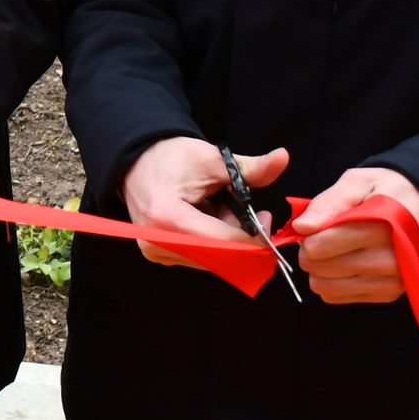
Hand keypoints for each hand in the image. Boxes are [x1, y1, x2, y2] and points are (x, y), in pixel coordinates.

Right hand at [121, 137, 286, 272]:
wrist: (136, 163)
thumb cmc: (171, 158)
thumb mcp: (212, 159)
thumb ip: (249, 168)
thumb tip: (282, 158)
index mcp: (168, 217)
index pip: (223, 243)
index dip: (254, 237)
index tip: (266, 218)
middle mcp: (158, 242)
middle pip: (220, 257)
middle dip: (242, 238)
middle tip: (248, 212)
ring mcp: (156, 252)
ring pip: (213, 261)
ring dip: (228, 241)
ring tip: (222, 210)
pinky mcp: (159, 255)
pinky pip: (200, 258)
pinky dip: (215, 243)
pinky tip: (209, 220)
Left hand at [291, 168, 418, 304]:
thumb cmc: (393, 193)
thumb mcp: (361, 182)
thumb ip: (329, 201)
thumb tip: (301, 227)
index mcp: (381, 229)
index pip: (320, 246)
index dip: (307, 234)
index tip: (313, 224)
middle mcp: (389, 262)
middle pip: (319, 268)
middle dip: (310, 250)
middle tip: (321, 235)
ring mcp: (391, 283)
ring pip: (325, 287)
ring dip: (320, 268)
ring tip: (333, 248)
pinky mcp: (388, 295)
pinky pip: (338, 297)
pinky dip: (333, 280)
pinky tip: (346, 262)